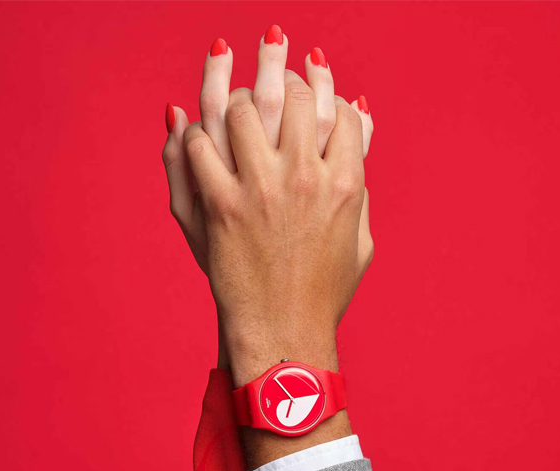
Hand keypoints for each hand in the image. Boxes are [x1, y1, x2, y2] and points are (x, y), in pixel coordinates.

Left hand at [162, 27, 372, 370]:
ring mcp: (259, 192)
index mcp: (345, 184)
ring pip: (240, 109)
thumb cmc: (325, 290)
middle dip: (278, 66)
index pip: (334, 107)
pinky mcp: (220, 208)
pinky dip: (195, 134)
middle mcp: (303, 180)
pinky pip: (200, 147)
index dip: (321, 83)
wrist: (284, 332)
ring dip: (232, 92)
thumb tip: (361, 112)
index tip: (309, 68)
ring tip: (229, 86)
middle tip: (269, 48)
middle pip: (289, 95)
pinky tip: (198, 132)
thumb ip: (363, 174)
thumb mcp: (360, 236)